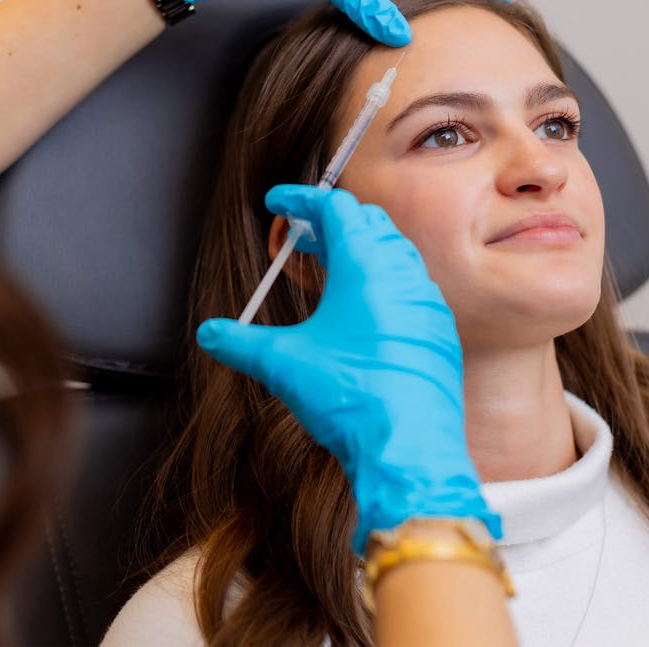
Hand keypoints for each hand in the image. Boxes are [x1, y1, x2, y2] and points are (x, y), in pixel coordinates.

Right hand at [196, 185, 500, 553]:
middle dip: (331, 221)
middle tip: (300, 235)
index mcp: (366, 266)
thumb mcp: (282, 364)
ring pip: (395, 253)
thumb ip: (240, 342)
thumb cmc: (350, 396)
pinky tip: (363, 310)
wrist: (409, 449)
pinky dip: (384, 281)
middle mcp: (403, 274)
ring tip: (330, 268)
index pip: (336, 208)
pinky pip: (411, 287)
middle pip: (368, 222)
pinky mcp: (438, 332)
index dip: (302, 199)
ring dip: (361, 250)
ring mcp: (427, 303)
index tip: (278, 201)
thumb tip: (210, 334)